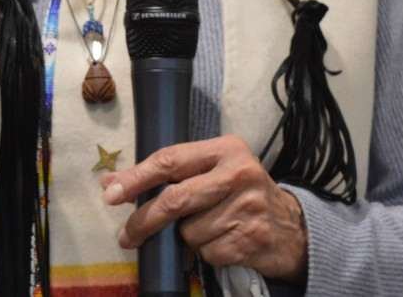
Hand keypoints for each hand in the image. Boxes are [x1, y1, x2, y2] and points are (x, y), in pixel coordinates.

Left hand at [101, 135, 306, 282]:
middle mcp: (239, 174)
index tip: (110, 192)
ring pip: (189, 232)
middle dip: (145, 220)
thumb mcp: (213, 172)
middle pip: (175, 199)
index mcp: (226, 149)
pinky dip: (207, 253)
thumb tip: (112, 183)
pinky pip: (207, 253)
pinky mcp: (251, 239)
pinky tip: (223, 242)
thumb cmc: (241, 195)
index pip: (171, 160)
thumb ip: (170, 174)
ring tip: (209, 230)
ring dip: (187, 239)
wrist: (292, 227)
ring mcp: (247, 208)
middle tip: (127, 236)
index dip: (136, 177)